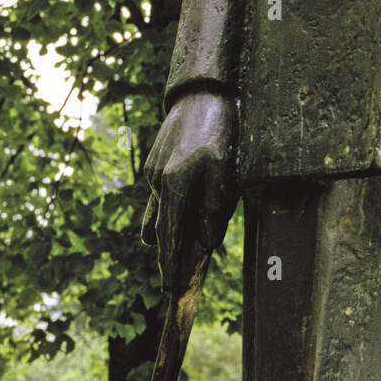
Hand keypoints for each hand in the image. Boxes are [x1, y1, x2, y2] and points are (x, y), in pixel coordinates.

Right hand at [141, 91, 238, 293]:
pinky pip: (159, 194)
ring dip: (164, 233)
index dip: (169, 263)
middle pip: (160, 228)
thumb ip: (214, 208)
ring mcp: (154, 171)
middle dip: (165, 255)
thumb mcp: (226, 170)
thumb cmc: (220, 131)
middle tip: (169, 283)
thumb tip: (205, 243)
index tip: (169, 288)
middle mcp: (158, 181)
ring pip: (158, 211)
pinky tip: (168, 221)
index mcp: (175, 184)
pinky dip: (165, 210)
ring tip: (168, 256)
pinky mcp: (156, 161)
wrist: (200, 93)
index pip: (169, 234)